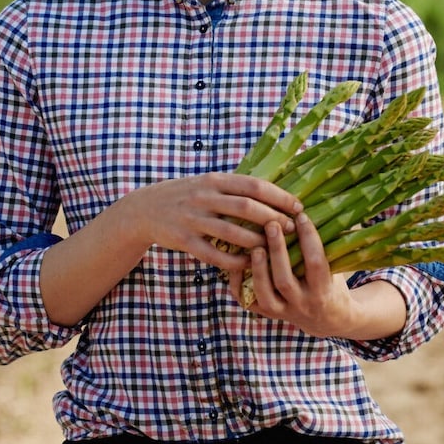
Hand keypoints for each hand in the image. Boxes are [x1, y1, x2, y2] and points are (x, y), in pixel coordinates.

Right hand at [126, 172, 302, 272]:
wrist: (145, 209)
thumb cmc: (187, 195)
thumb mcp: (208, 182)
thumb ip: (235, 187)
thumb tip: (275, 191)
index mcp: (214, 180)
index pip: (254, 185)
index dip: (278, 196)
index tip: (298, 206)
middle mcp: (204, 196)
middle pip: (246, 207)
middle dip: (273, 218)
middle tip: (292, 228)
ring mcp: (193, 219)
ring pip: (232, 232)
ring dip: (257, 242)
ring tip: (275, 249)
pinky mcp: (185, 240)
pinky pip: (214, 254)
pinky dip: (235, 260)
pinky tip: (250, 264)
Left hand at [228, 211, 406, 339]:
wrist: (327, 320)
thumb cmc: (333, 282)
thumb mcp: (338, 266)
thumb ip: (336, 242)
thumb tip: (338, 204)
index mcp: (323, 291)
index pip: (316, 263)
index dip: (309, 238)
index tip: (301, 215)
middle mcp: (302, 304)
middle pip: (285, 280)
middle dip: (277, 251)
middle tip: (271, 224)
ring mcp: (283, 311)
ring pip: (265, 294)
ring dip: (258, 269)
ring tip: (254, 245)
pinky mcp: (268, 314)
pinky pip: (248, 302)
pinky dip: (238, 283)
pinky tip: (236, 262)